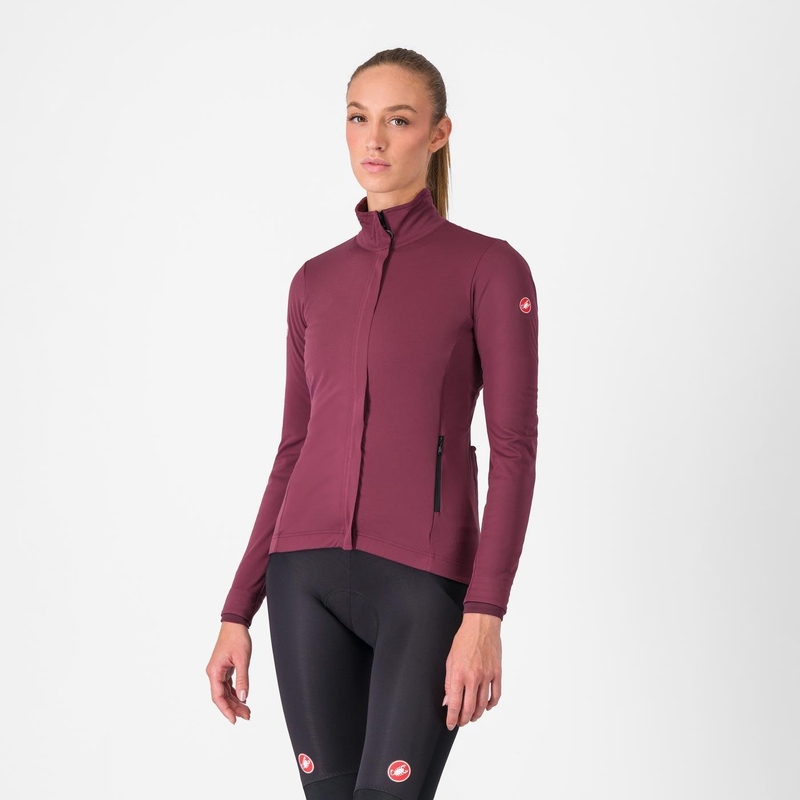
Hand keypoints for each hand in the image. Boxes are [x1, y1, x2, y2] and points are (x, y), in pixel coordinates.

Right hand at [206, 621, 252, 723]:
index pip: (218, 696)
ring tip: (247, 711)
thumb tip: (244, 698)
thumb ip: (243, 679)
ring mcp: (218, 671)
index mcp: (214, 671)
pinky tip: (243, 699)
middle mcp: (214, 673)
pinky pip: (228, 686)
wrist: (235, 624)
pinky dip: (235, 693)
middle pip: (222, 697)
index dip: (226, 710)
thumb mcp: (242, 659)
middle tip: (247, 716)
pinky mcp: (224, 669)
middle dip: (234, 708)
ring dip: (235, 702)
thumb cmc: (237, 638)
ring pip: (225, 692)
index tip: (234, 720)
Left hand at [442, 612, 501, 729]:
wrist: (481, 625)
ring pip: (482, 704)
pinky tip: (486, 706)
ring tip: (472, 717)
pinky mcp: (497, 673)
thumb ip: (449, 682)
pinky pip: (496, 694)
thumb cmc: (464, 640)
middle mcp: (473, 677)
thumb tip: (448, 700)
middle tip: (461, 722)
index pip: (455, 704)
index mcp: (459, 674)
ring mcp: (487, 676)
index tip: (450, 724)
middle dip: (464, 719)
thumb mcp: (450, 660)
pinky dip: (491, 704)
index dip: (452, 718)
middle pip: (469, 708)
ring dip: (476, 714)